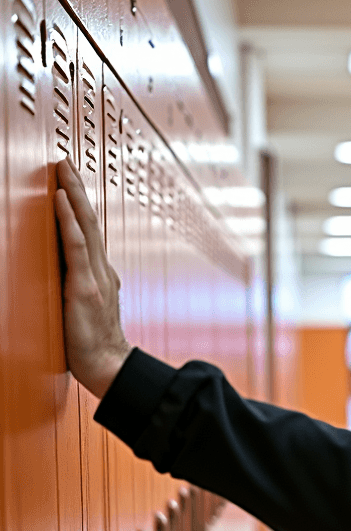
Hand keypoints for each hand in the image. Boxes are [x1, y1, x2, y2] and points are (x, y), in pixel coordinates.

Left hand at [54, 157, 131, 397]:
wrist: (109, 368)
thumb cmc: (95, 347)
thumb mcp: (88, 312)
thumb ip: (82, 290)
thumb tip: (66, 278)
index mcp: (102, 278)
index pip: (89, 235)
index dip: (79, 208)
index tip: (68, 183)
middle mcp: (102, 272)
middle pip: (89, 222)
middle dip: (77, 190)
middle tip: (65, 162)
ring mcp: (95, 278)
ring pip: (84, 227)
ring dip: (72, 195)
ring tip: (62, 171)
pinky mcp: (85, 287)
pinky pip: (76, 246)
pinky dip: (68, 220)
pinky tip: (60, 199)